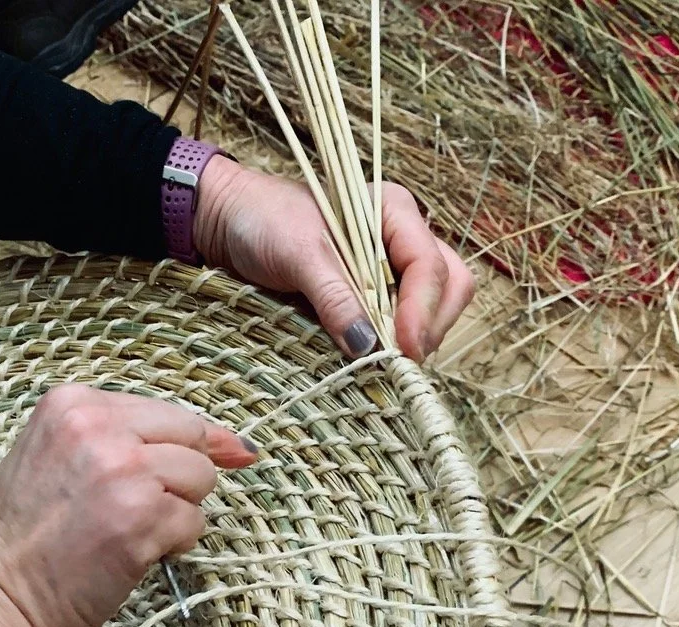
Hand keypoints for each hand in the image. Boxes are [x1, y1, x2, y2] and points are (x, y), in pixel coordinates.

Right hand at [0, 385, 256, 626]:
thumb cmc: (22, 536)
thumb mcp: (60, 456)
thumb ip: (128, 439)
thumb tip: (235, 445)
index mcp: (75, 404)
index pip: (167, 411)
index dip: (194, 440)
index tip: (228, 452)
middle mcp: (100, 428)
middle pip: (192, 437)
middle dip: (184, 475)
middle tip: (147, 506)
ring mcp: (124, 471)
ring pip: (201, 479)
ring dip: (180, 510)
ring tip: (131, 529)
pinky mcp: (142, 519)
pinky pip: (195, 523)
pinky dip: (176, 544)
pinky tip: (134, 553)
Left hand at [194, 156, 475, 362]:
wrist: (230, 222)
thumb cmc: (263, 220)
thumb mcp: (298, 254)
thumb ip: (335, 296)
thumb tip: (368, 347)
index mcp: (393, 212)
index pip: (430, 265)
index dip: (423, 310)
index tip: (403, 348)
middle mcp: (401, 240)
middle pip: (449, 287)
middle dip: (431, 326)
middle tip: (400, 361)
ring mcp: (390, 270)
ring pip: (433, 309)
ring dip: (416, 339)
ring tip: (384, 361)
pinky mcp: (372, 297)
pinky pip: (401, 324)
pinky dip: (394, 344)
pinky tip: (372, 357)